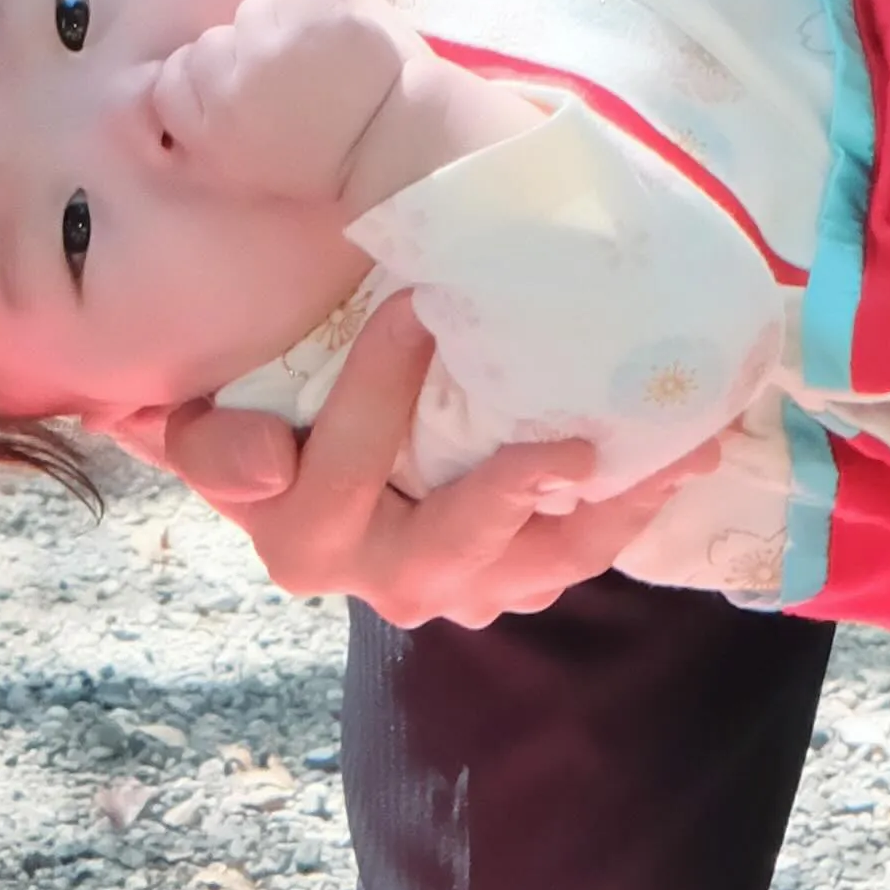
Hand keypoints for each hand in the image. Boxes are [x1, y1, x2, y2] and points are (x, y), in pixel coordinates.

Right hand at [140, 0, 404, 201]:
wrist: (385, 138)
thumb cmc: (309, 158)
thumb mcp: (234, 164)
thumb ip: (189, 130)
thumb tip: (145, 95)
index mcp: (210, 123)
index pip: (171, 78)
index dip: (203, 82)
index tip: (238, 95)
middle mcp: (232, 78)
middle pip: (212, 40)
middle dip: (242, 54)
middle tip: (281, 83)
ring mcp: (273, 38)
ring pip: (252, 10)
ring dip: (277, 28)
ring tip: (308, 58)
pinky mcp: (311, 9)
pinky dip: (309, 7)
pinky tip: (327, 37)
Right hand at [162, 288, 642, 626]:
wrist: (288, 467)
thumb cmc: (255, 414)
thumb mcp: (210, 421)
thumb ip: (213, 443)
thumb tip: (263, 460)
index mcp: (294, 531)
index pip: (336, 464)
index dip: (375, 390)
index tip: (417, 304)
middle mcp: (374, 575)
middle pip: (443, 549)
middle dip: (504, 494)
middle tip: (569, 443)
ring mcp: (450, 586)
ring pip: (529, 567)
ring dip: (602, 516)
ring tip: (670, 457)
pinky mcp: (504, 578)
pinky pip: (569, 556)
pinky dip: (624, 510)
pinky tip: (678, 459)